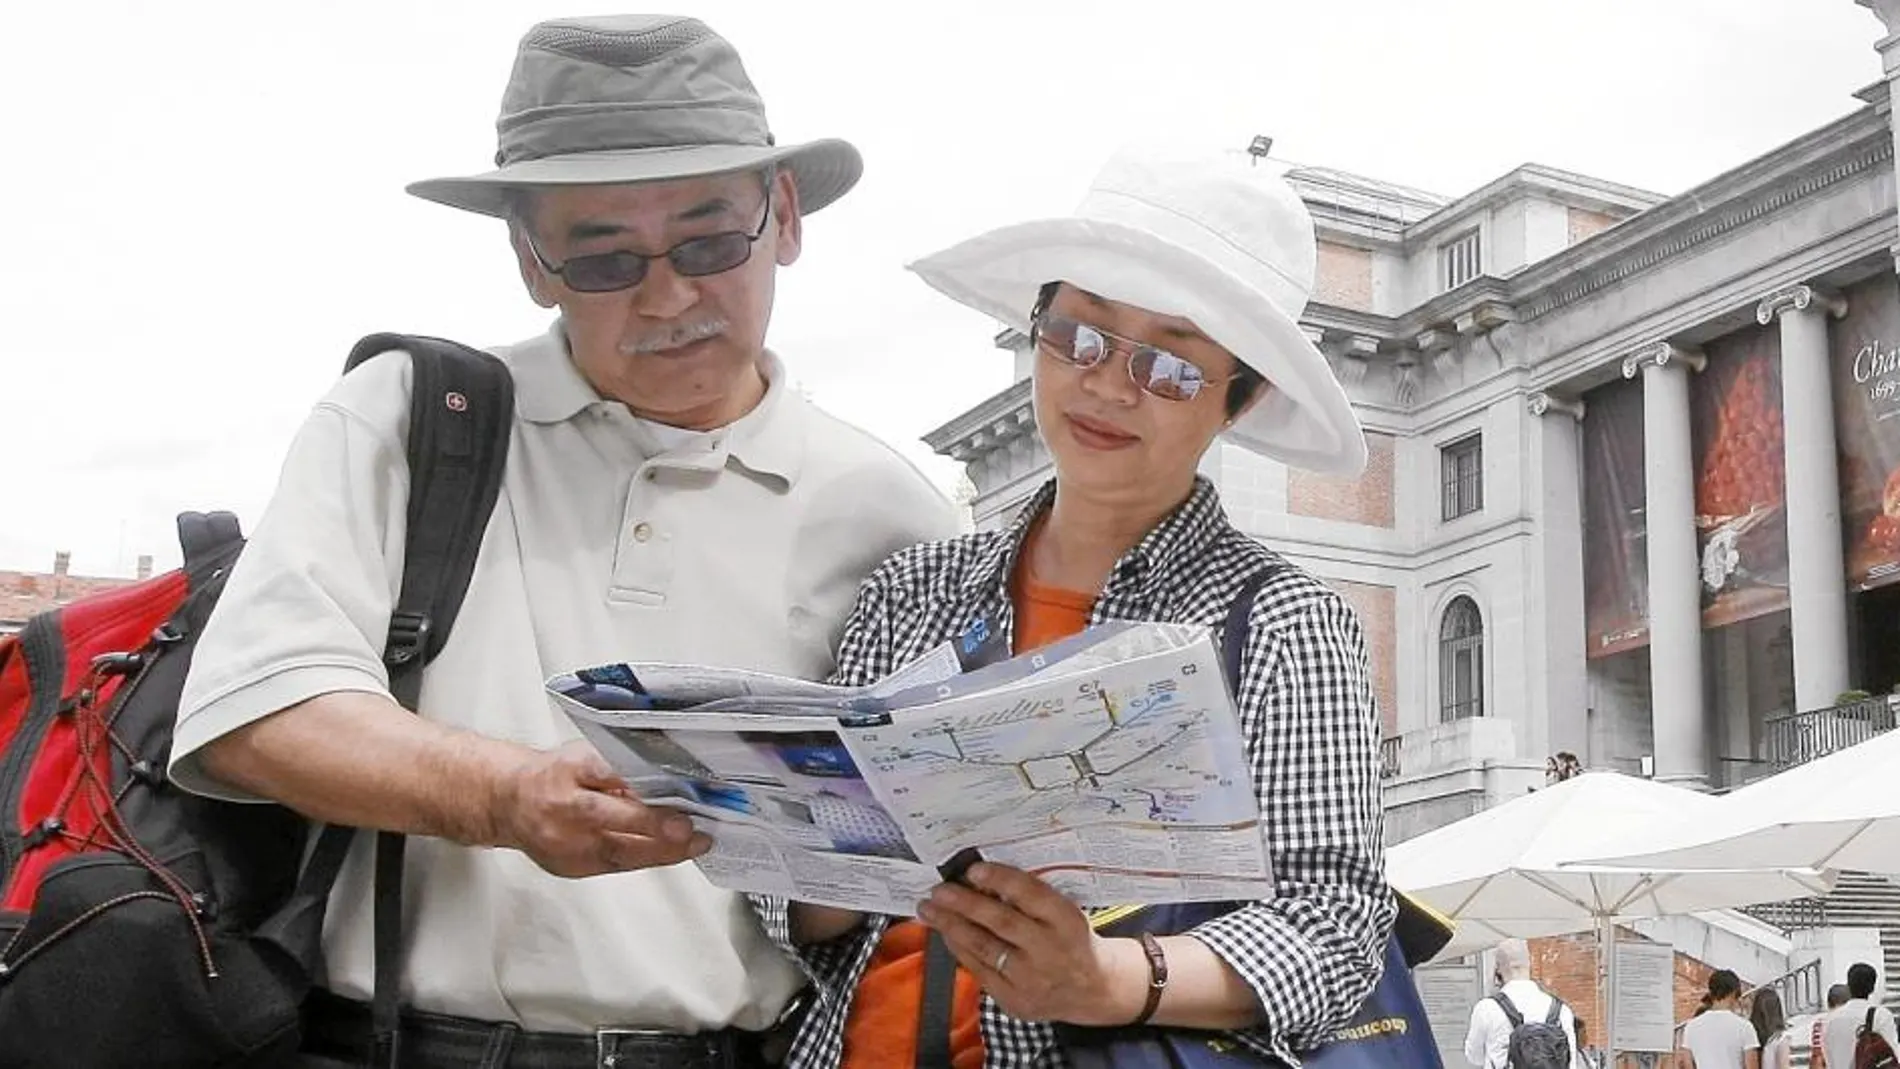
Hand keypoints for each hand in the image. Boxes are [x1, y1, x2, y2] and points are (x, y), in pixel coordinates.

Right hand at [489, 740, 711, 877]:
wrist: (509, 801)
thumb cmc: (555, 775)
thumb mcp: (585, 756)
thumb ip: (618, 768)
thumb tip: (668, 781)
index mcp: (568, 770)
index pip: (603, 774)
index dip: (637, 785)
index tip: (673, 792)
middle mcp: (562, 806)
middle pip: (608, 819)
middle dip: (653, 826)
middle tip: (690, 829)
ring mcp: (563, 841)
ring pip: (616, 851)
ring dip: (660, 850)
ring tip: (693, 846)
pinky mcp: (567, 866)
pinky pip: (613, 865)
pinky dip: (644, 859)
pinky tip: (670, 854)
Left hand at [917, 863, 1148, 1025]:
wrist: (1093, 989)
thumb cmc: (1071, 939)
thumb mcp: (1064, 912)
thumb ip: (1031, 898)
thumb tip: (979, 877)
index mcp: (1067, 921)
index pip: (1031, 895)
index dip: (1000, 879)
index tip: (973, 868)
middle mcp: (1050, 950)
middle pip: (1001, 922)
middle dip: (964, 903)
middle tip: (938, 890)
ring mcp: (1031, 980)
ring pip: (983, 948)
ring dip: (950, 926)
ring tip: (928, 909)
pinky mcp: (1015, 1000)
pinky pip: (979, 970)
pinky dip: (958, 949)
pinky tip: (944, 933)